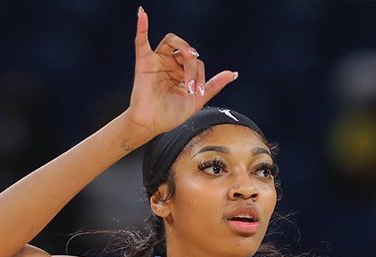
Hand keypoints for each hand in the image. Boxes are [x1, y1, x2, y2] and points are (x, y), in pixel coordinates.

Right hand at [125, 8, 236, 142]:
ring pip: (172, 41)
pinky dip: (141, 26)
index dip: (200, 75)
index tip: (196, 93)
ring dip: (183, 47)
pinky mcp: (144, 62)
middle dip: (193, 66)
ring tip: (188, 57)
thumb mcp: (197, 101)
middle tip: (191, 85)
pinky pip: (141, 40)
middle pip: (187, 52)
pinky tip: (142, 14)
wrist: (151, 124)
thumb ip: (214, 85)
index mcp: (182, 73)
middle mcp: (171, 64)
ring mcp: (158, 61)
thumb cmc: (171, 115)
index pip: (197, 63)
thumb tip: (234, 73)